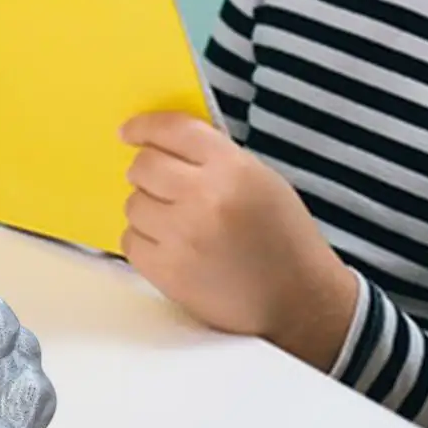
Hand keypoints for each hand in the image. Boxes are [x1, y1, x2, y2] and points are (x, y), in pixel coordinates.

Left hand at [118, 111, 358, 369]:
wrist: (298, 302)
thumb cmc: (284, 239)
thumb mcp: (262, 180)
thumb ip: (217, 159)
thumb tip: (168, 147)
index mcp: (232, 168)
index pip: (174, 129)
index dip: (145, 126)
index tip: (129, 131)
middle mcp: (204, 197)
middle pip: (144, 165)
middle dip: (146, 171)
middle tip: (158, 182)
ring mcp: (182, 236)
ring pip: (133, 203)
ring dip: (147, 208)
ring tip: (175, 222)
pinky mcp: (168, 272)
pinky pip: (130, 241)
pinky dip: (143, 240)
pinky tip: (170, 246)